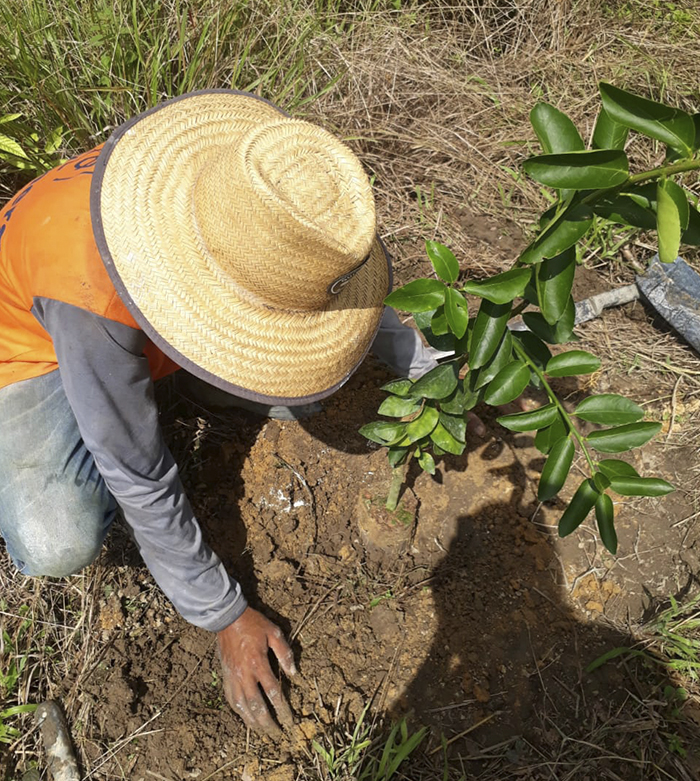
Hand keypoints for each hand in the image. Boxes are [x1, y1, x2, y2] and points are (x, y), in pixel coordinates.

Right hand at [218, 607, 295, 735]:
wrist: (227, 617)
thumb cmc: (253, 623)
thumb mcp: (274, 632)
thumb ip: (284, 653)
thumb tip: (294, 673)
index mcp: (258, 663)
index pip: (273, 692)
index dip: (283, 709)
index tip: (290, 721)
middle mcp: (244, 674)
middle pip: (257, 705)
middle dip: (268, 722)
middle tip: (277, 734)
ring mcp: (232, 677)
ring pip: (242, 706)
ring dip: (252, 721)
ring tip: (262, 731)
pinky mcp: (224, 676)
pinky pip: (231, 699)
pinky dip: (239, 711)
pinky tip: (245, 716)